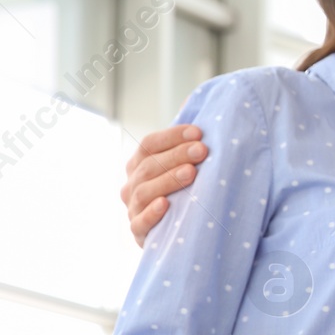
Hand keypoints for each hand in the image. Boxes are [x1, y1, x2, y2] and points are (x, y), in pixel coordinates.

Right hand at [122, 126, 207, 246]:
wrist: (178, 232)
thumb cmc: (183, 190)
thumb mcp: (183, 163)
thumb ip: (185, 138)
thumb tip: (190, 101)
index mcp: (139, 163)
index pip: (150, 144)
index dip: (173, 136)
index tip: (199, 133)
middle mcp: (132, 184)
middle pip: (149, 165)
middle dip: (177, 156)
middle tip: (202, 151)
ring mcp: (133, 208)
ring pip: (144, 192)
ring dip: (168, 180)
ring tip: (191, 173)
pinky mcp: (138, 233)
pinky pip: (140, 223)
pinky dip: (151, 214)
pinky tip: (166, 205)